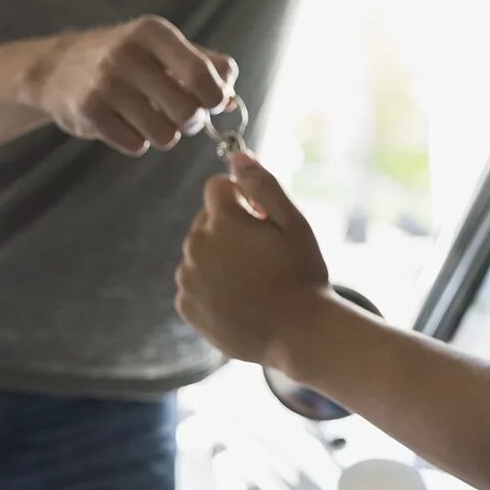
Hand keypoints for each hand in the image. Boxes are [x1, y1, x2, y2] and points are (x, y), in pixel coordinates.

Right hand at [26, 15, 237, 155]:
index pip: (202, 75)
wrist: (57, 67)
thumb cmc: (128, 58)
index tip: (211, 102)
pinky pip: (136, 145)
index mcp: (153, 32)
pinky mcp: (88, 111)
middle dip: (192, 121)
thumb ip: (207, 66)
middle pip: (187, 111)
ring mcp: (104, 83)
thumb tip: (230, 98)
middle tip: (182, 117)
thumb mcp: (165, 47)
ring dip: (166, 135)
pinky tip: (126, 124)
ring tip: (152, 119)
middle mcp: (127, 54)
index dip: (215, 97)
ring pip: (164, 134)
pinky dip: (138, 141)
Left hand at [176, 151, 331, 367]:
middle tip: (264, 253)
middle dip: (230, 227)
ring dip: (220, 257)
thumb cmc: (302, 273)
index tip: (263, 219)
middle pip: (206, 220)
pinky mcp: (186, 306)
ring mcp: (188, 279)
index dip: (243, 198)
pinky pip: (194, 282)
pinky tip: (240, 297)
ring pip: (199, 252)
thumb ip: (262, 185)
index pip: (218, 187)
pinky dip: (211, 285)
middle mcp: (196, 246)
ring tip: (254, 279)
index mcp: (222, 221)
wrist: (298, 333)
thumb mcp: (293, 222)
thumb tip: (238, 156)